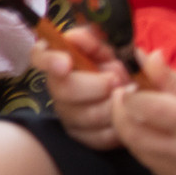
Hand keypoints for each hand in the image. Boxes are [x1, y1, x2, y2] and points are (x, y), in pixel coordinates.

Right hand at [31, 27, 130, 149]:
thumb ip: (92, 40)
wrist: (135, 96)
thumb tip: (73, 37)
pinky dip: (118, 126)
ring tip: (129, 95)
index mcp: (62, 62)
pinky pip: (98, 137)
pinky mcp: (83, 137)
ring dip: (113, 105)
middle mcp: (58, 90)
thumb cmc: (117, 68)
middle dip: (96, 86)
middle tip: (118, 80)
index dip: (47, 60)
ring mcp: (69, 116)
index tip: (65, 63)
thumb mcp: (110, 49)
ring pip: (85, 116)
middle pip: (64, 90)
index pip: (39, 56)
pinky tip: (127, 116)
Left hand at [111, 50, 175, 174]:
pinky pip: (144, 159)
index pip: (142, 108)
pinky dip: (139, 142)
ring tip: (137, 109)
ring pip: (132, 147)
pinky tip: (149, 129)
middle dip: (118, 109)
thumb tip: (144, 56)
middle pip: (129, 130)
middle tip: (124, 94)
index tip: (128, 84)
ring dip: (126, 126)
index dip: (127, 94)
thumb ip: (172, 77)